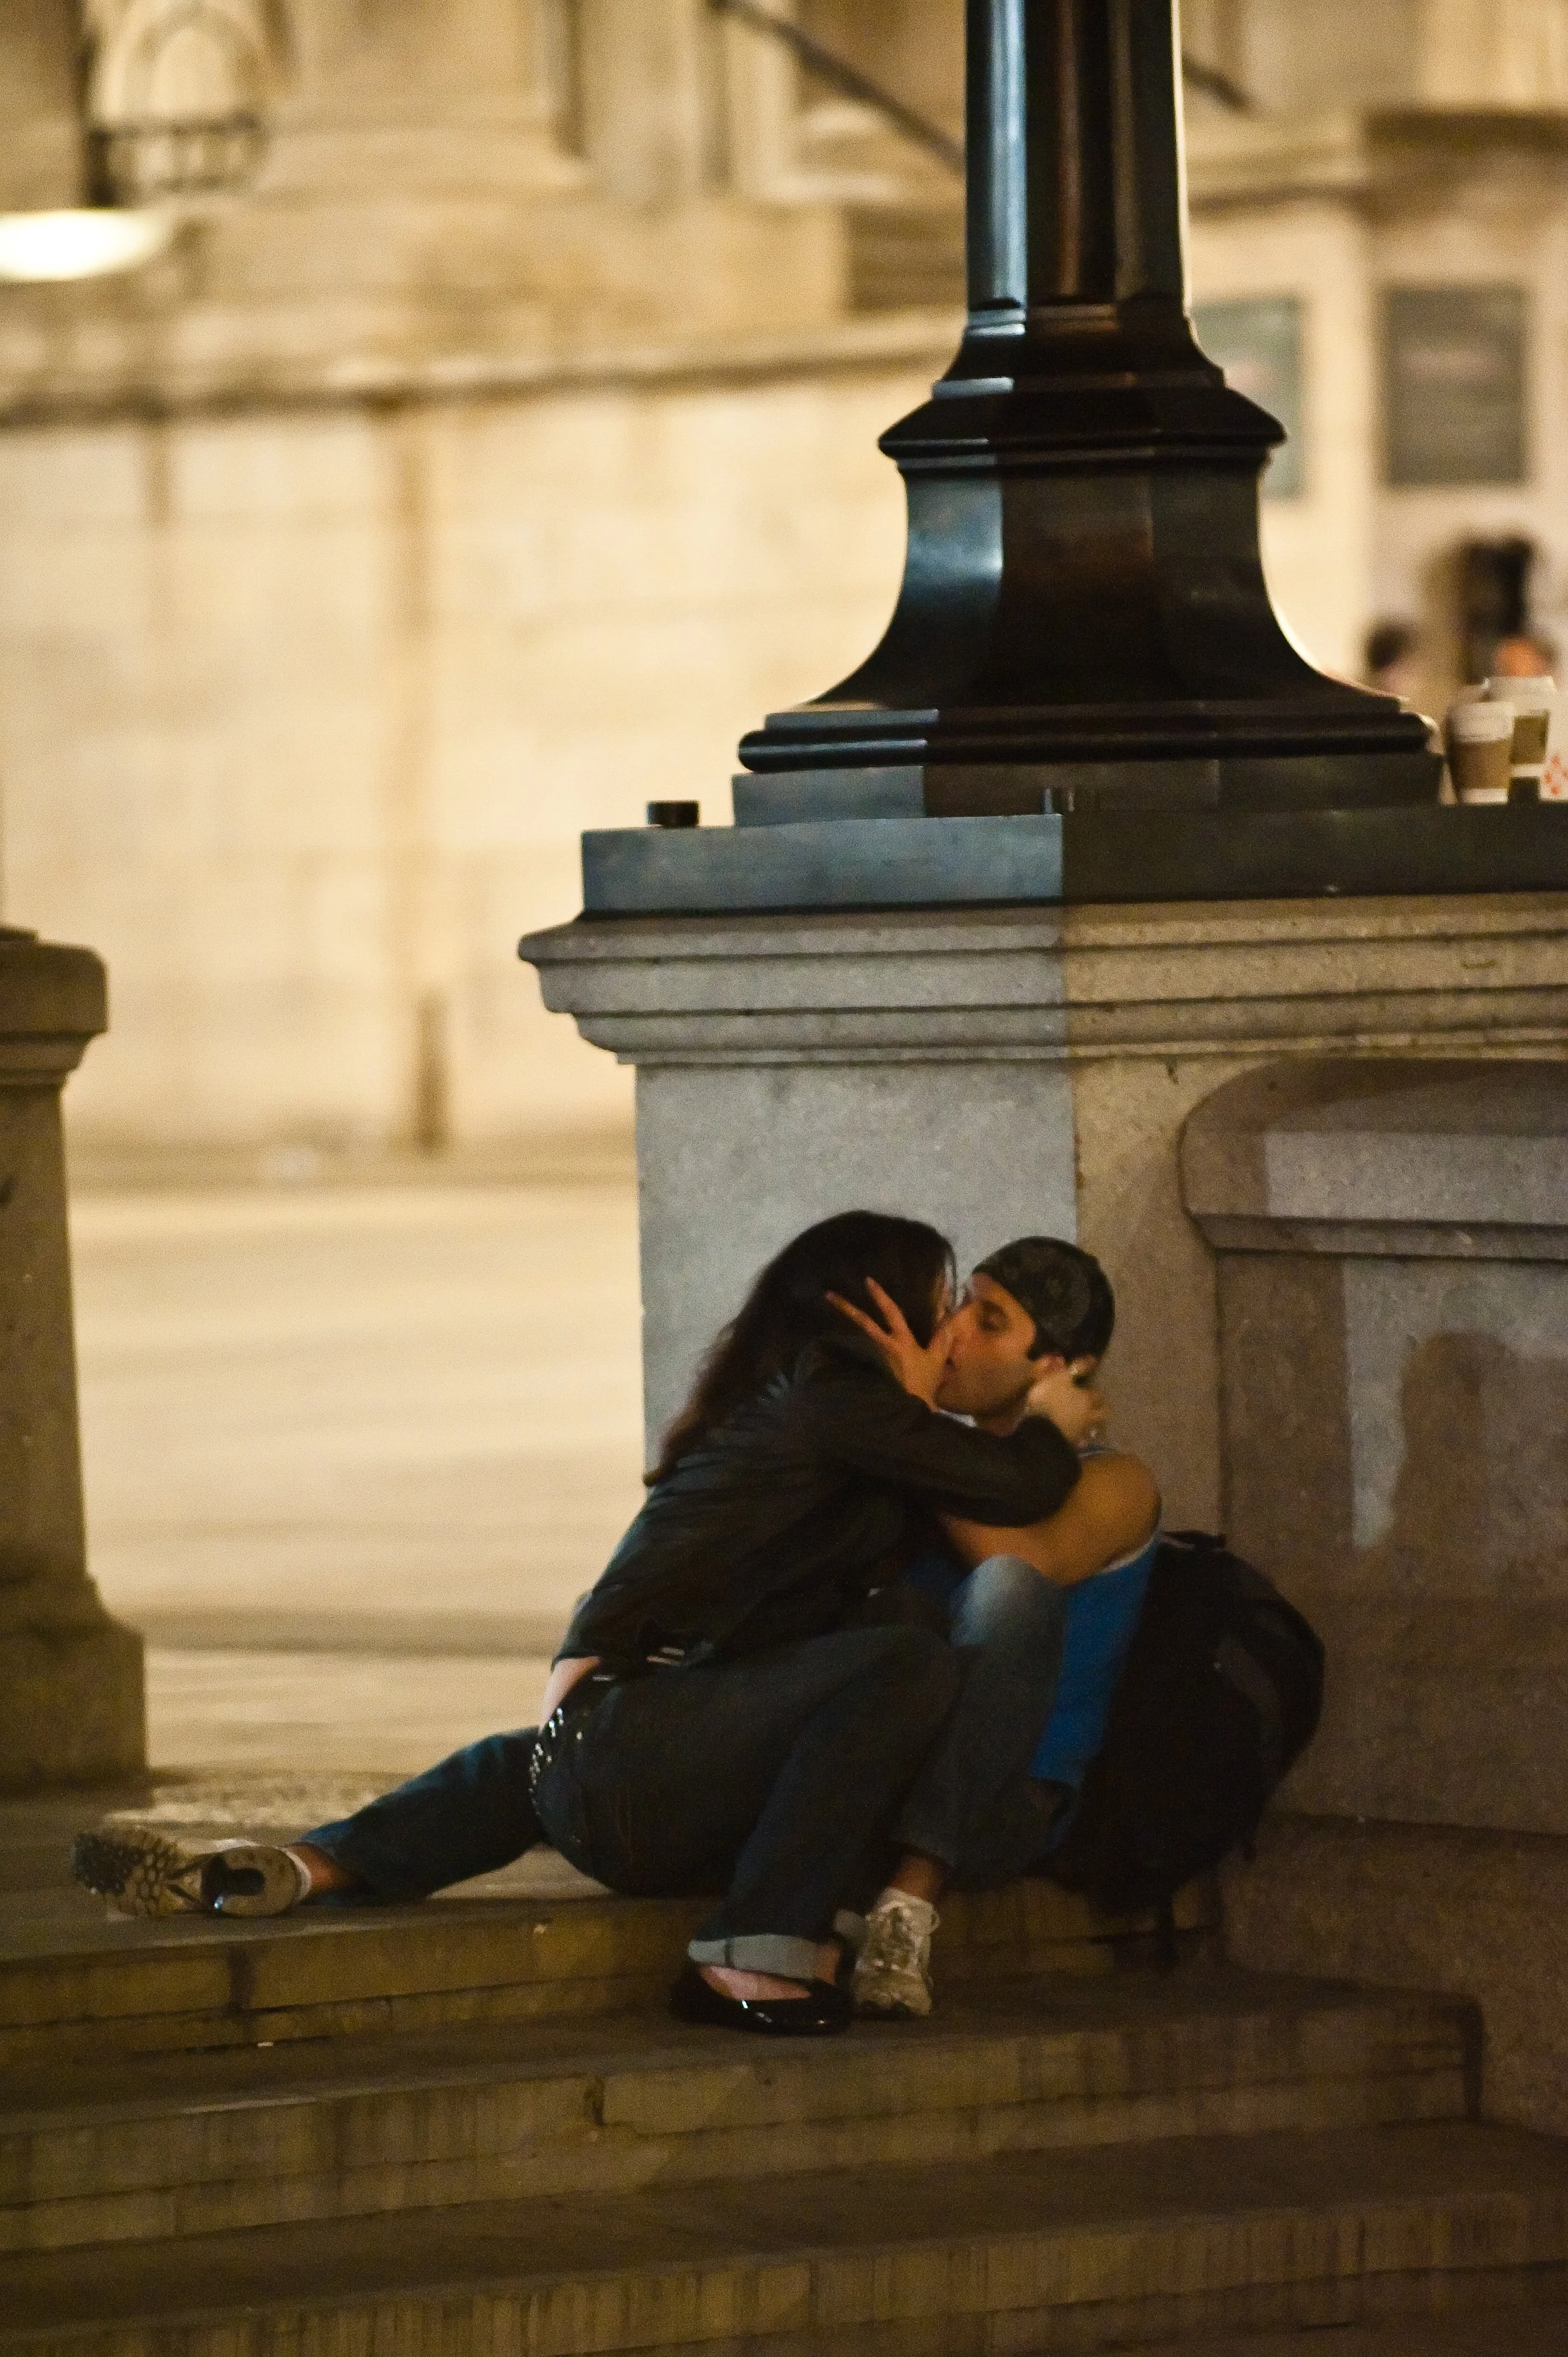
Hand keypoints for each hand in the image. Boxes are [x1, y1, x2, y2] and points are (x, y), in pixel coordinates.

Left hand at [826, 1276, 952, 1406]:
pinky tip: (834, 1342)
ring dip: (845, 1323)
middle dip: (847, 1308)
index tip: (867, 1281)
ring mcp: (874, 1359)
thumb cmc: (923, 1386)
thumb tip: (951, 1317)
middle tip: (828, 1294)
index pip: (891, 1313)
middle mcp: (883, 1347)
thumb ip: (942, 1339)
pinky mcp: (869, 1370)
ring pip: (858, 1336)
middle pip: (863, 1323)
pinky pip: (858, 1352)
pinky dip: (848, 1346)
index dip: (881, 1297)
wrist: (908, 1411)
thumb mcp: (935, 1361)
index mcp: (901, 1342)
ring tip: (830, 1310)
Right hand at [1023, 1359, 1105, 1447]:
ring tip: (1084, 1424)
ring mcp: (1079, 1433)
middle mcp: (1088, 1417)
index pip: (1097, 1395)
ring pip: (1090, 1429)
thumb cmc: (1050, 1400)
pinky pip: (1077, 1441)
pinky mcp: (1069, 1445)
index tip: (1092, 1390)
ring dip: (1090, 1426)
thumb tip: (1093, 1359)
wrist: (1040, 1431)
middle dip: (1100, 1411)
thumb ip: (1076, 1369)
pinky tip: (1073, 1438)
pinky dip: (1077, 1439)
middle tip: (1095, 1408)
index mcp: (1086, 1399)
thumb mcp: (1060, 1377)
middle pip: (1100, 1415)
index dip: (1095, 1393)